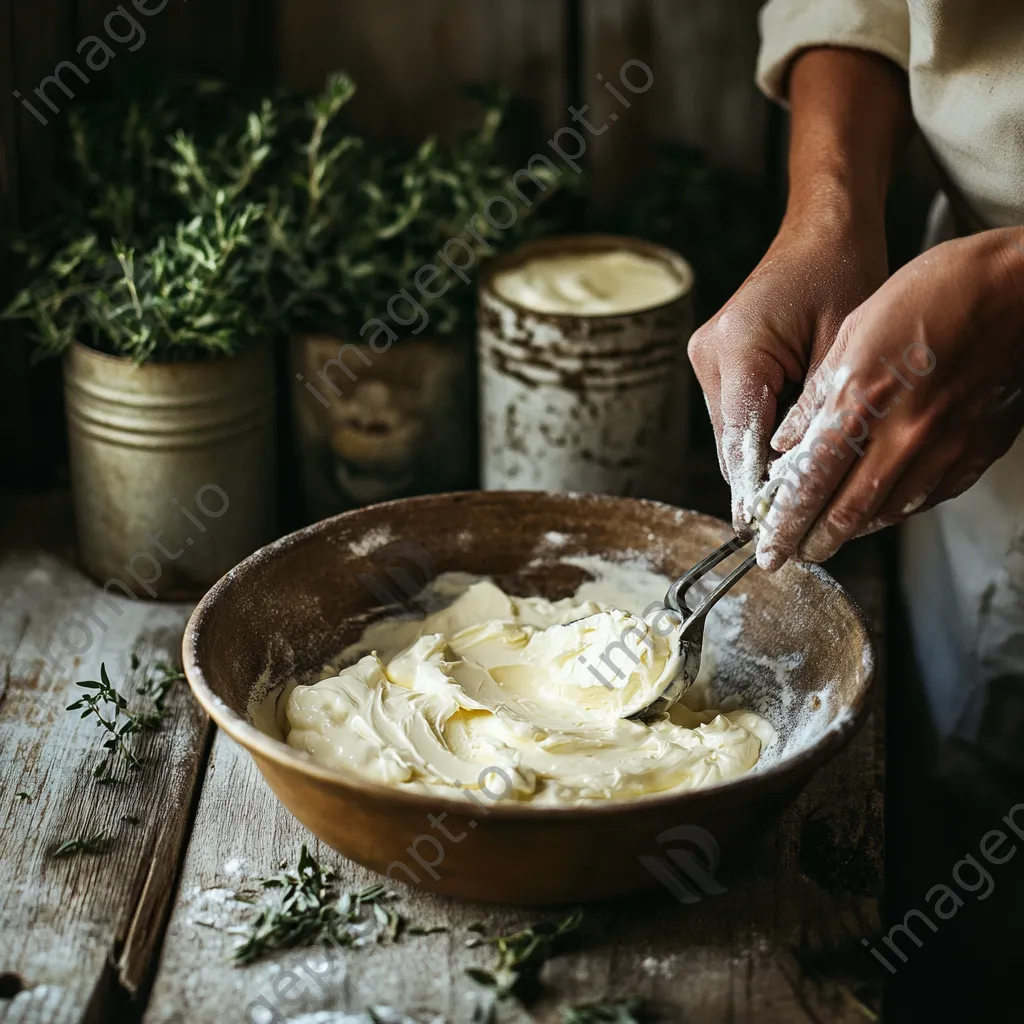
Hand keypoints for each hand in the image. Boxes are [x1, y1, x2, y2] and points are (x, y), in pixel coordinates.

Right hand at [688, 194, 887, 531]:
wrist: (822, 230)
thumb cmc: (842, 274)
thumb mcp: (844, 350)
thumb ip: (816, 416)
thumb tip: (800, 481)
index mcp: (736, 347)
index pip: (740, 437)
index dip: (752, 490)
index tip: (759, 533)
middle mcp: (709, 355)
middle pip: (729, 443)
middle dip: (757, 482)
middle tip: (787, 525)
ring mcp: (706, 359)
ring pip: (730, 434)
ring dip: (758, 462)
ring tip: (794, 494)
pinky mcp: (715, 363)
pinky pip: (735, 416)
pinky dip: (759, 438)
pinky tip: (787, 456)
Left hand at [754, 228, 1023, 568]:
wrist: (1019, 288)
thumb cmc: (932, 295)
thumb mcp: (854, 332)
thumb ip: (816, 397)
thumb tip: (784, 444)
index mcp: (862, 402)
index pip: (811, 482)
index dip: (785, 522)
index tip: (768, 546)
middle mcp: (903, 435)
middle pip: (846, 512)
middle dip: (812, 541)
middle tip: (790, 555)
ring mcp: (944, 448)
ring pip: (887, 512)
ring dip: (850, 532)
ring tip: (823, 538)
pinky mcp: (975, 451)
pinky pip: (926, 497)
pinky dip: (892, 511)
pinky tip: (874, 512)